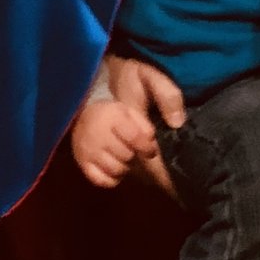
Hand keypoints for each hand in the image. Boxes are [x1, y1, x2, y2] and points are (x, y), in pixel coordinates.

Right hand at [69, 57, 185, 195]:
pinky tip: (116, 162)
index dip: (147, 144)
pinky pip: (102, 180)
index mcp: (112, 112)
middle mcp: (95, 131)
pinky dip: (113, 176)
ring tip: (125, 151)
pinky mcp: (81, 161)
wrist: (94, 89)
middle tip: (136, 144)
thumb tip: (177, 123)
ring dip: (126, 164)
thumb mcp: (150, 79)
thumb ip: (167, 96)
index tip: (150, 142)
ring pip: (116, 169)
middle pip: (127, 156)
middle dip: (136, 152)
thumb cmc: (126, 84)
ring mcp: (85, 148)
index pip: (135, 138)